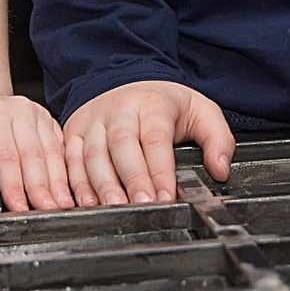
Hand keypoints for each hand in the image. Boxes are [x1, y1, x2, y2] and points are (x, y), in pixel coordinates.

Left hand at [0, 89, 73, 211]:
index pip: (6, 155)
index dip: (14, 185)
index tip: (18, 207)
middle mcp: (19, 109)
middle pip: (33, 154)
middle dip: (40, 187)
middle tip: (46, 211)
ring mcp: (37, 113)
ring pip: (51, 151)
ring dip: (57, 181)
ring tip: (62, 205)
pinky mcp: (48, 120)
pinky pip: (60, 146)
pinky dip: (64, 169)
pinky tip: (67, 188)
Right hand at [62, 80, 234, 206]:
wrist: (126, 81)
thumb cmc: (163, 104)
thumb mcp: (200, 110)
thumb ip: (218, 138)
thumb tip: (220, 169)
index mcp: (152, 105)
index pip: (155, 138)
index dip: (160, 169)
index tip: (166, 195)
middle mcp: (119, 111)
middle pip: (121, 145)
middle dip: (132, 179)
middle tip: (142, 206)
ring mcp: (93, 121)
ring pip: (92, 154)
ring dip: (101, 185)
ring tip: (114, 209)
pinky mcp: (73, 132)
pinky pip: (69, 159)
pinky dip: (76, 184)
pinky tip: (86, 204)